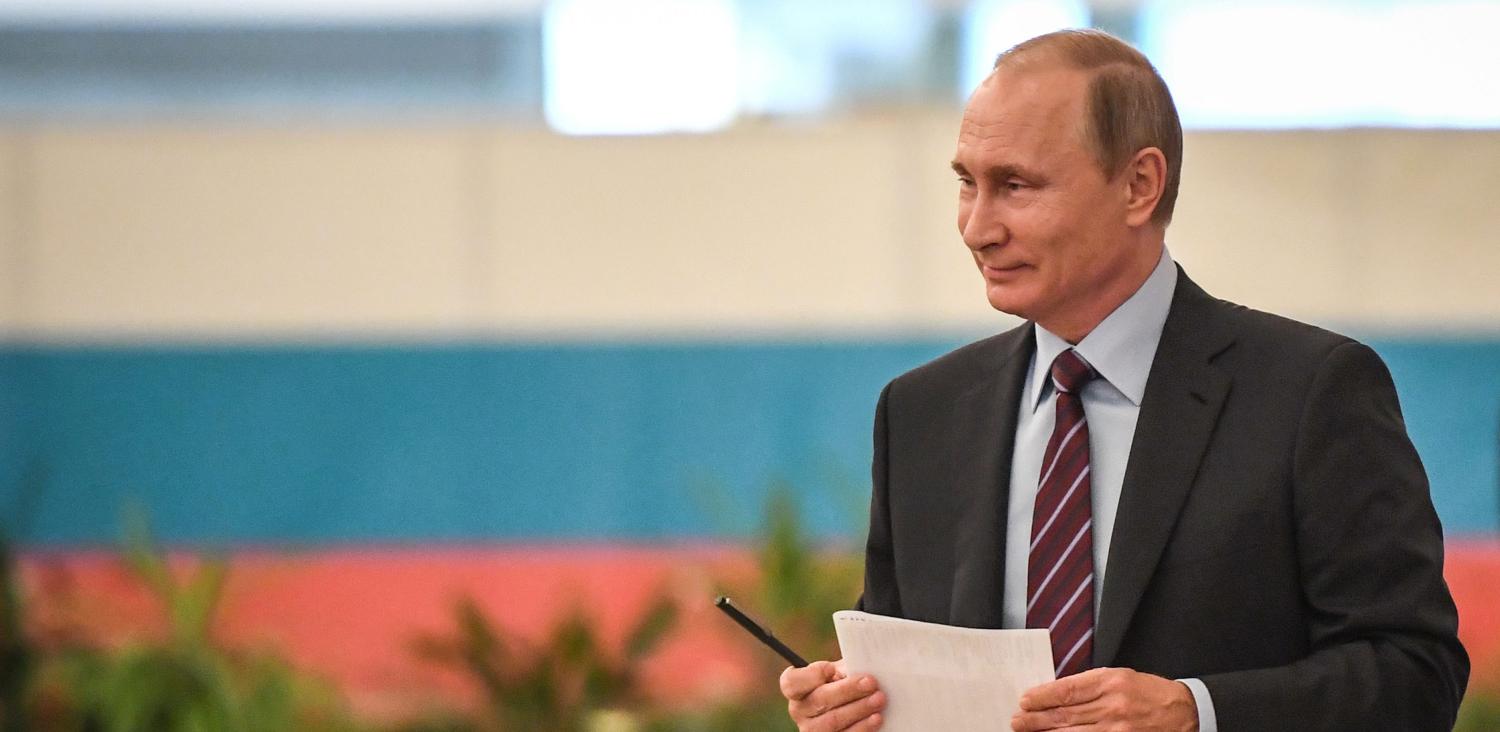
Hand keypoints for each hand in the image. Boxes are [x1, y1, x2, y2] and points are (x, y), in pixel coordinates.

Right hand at [780, 659, 885, 731]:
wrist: (851, 708)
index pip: (791, 682)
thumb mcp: (839, 672)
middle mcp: (799, 710)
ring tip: (879, 699)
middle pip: (819, 700)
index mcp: (796, 688)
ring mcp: (811, 730)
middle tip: (871, 682)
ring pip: (833, 721)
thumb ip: (843, 668)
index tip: (832, 668)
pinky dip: (862, 727)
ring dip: (859, 709)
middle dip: (848, 690)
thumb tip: (859, 665)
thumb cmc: (843, 684)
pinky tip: (876, 718)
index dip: (811, 675)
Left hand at [1010, 667, 1197, 731]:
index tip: (1025, 700)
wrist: (1184, 712)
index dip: (1043, 696)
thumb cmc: (1149, 692)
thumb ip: (1089, 685)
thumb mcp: (1120, 677)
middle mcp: (1113, 706)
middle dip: (1037, 719)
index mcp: (1110, 682)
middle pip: (1066, 714)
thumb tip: (1056, 694)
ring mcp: (1118, 729)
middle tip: (1017, 720)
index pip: (1067, 690)